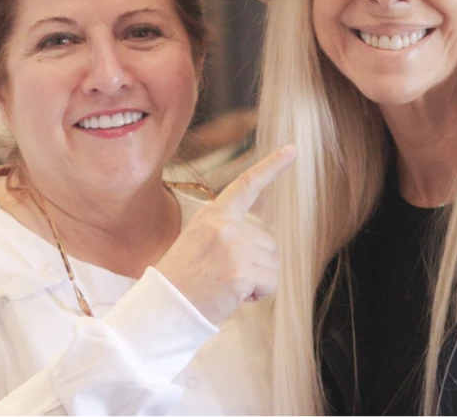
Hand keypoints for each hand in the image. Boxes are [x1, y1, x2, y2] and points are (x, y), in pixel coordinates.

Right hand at [155, 144, 294, 324]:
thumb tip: (262, 242)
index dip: (272, 166)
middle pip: (268, 242)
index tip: (292, 149)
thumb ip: (227, 232)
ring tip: (224, 285)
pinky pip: (270, 283)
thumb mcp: (198, 241)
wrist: (164, 308)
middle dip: (256, 263)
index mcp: (212, 215)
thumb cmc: (182, 280)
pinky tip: (232, 296)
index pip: (246, 185)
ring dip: (257, 280)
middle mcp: (224, 225)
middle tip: (223, 276)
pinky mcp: (240, 272)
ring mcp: (233, 247)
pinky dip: (258, 294)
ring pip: (272, 265)